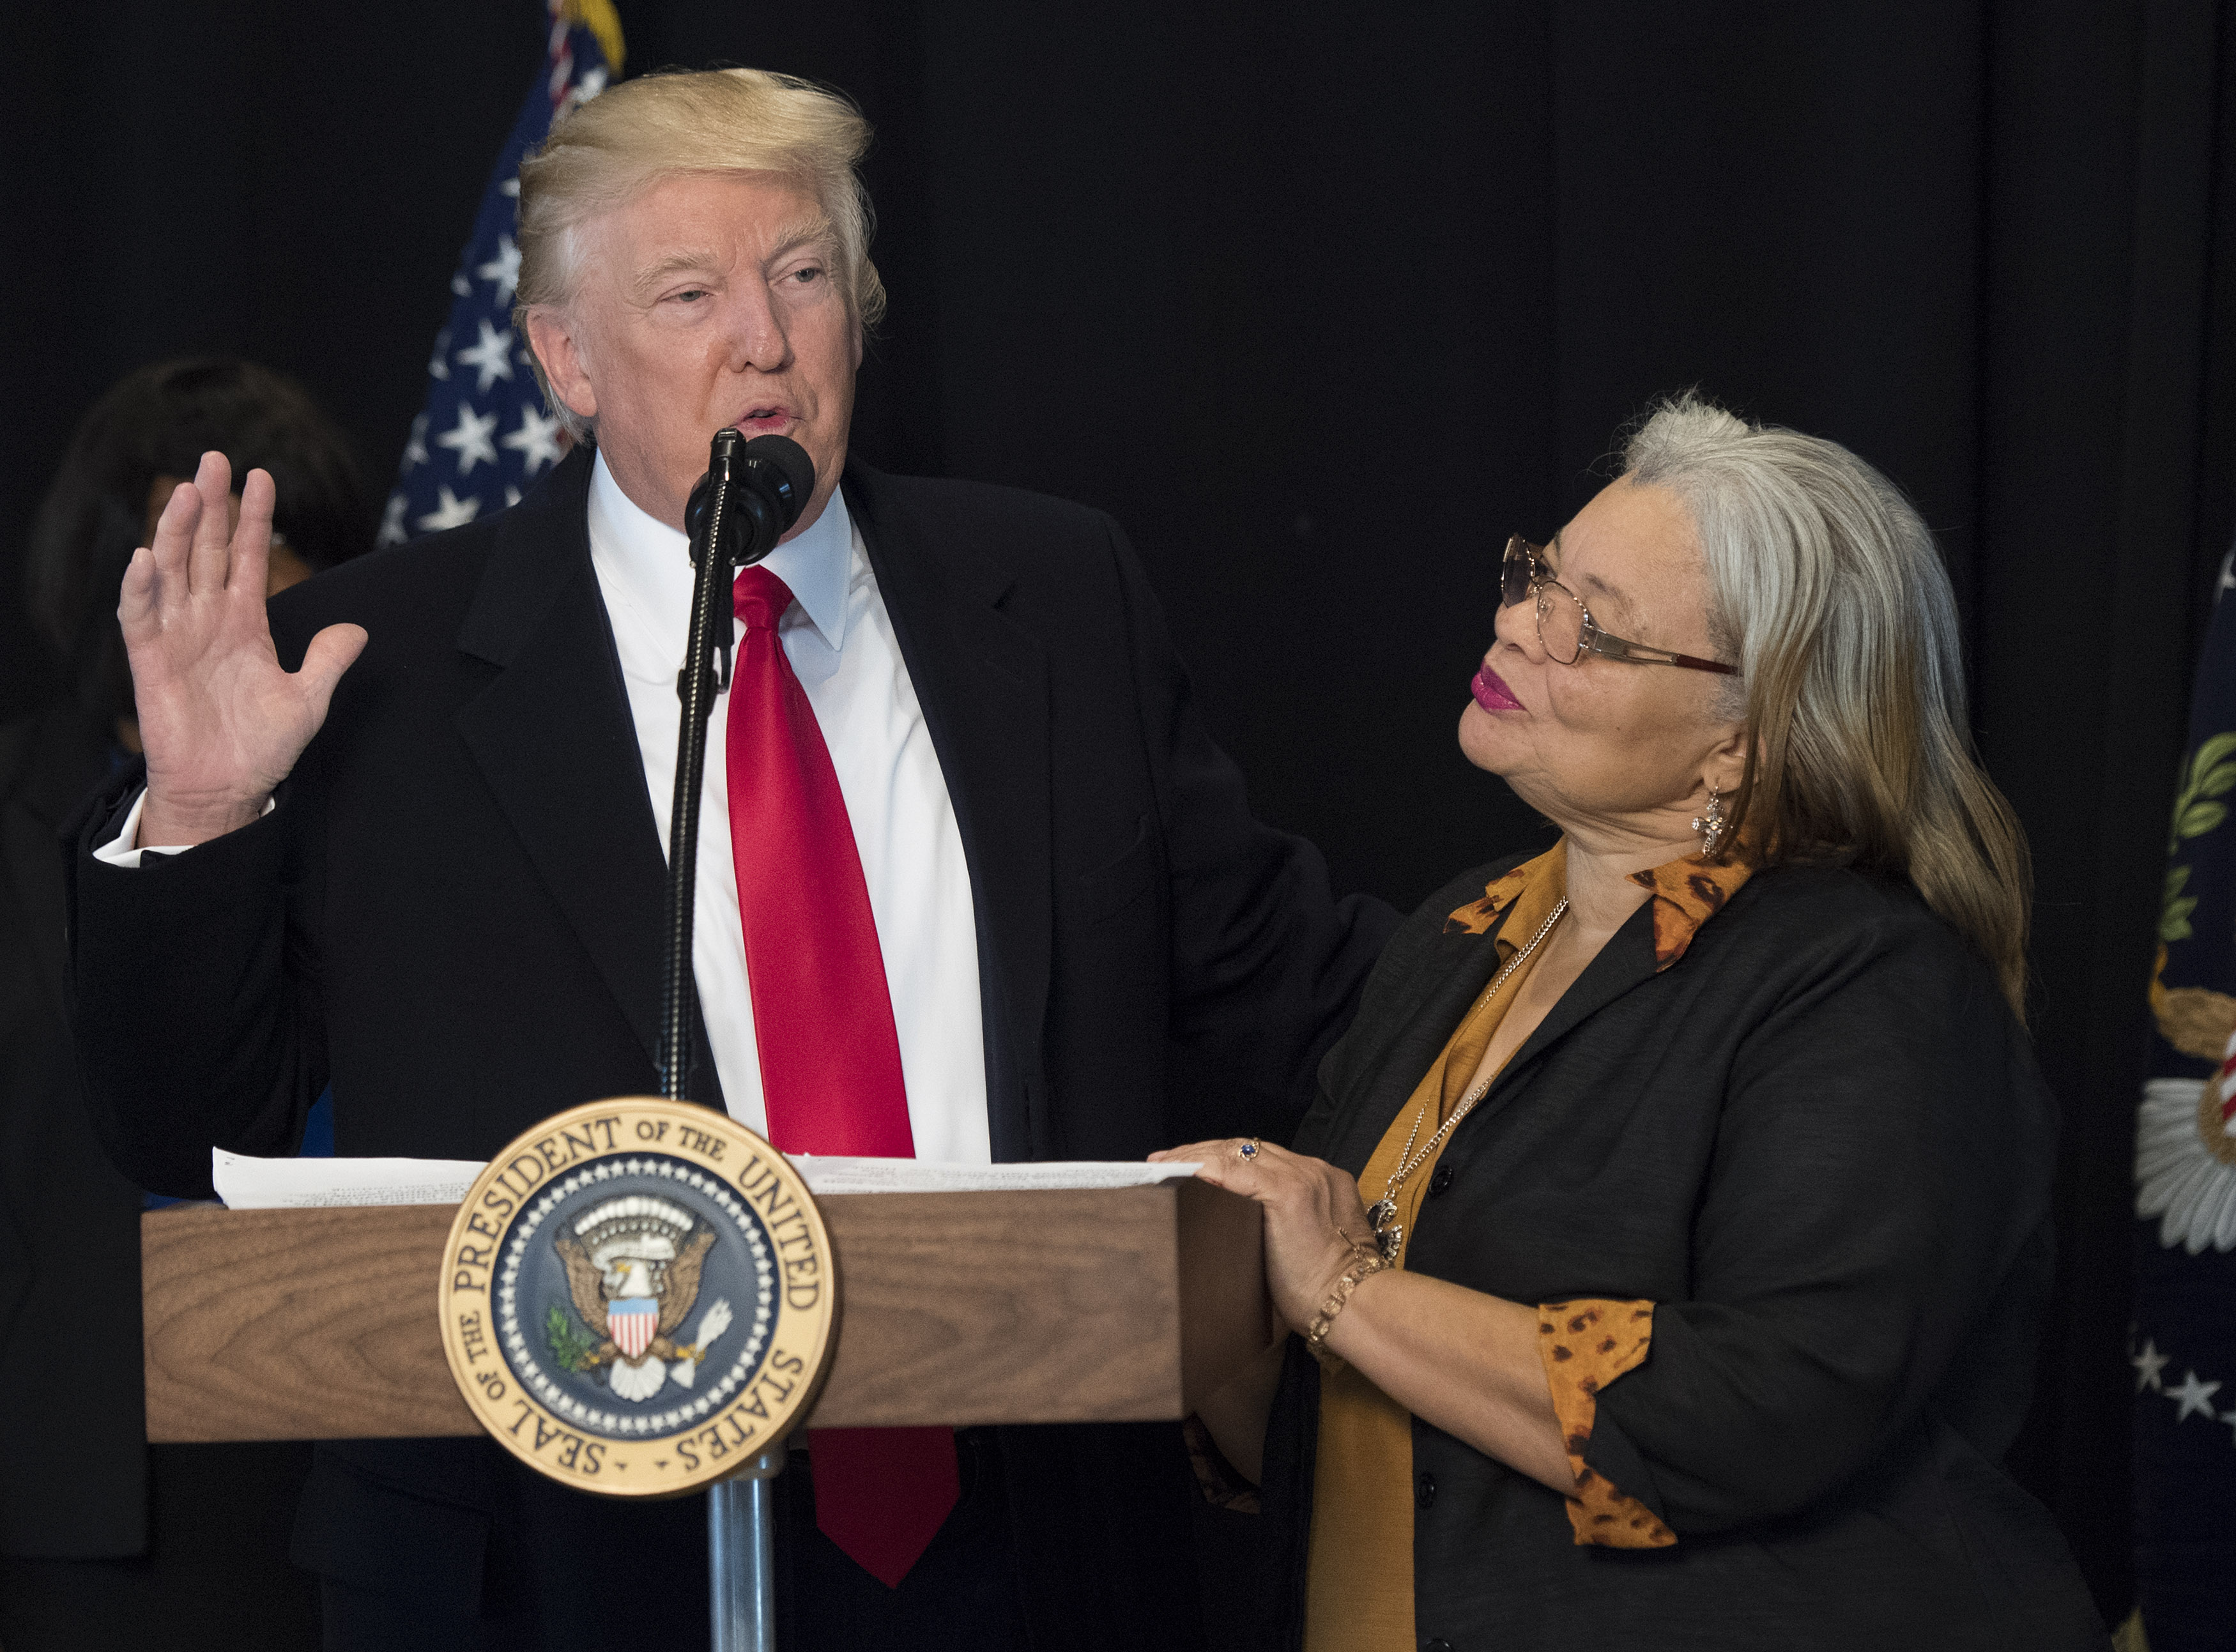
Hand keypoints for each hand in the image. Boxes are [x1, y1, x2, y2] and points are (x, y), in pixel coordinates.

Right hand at [121, 451, 366, 845]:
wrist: (227, 789)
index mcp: (244, 623)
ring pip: (172, 571)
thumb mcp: (307, 699)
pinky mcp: (150, 660)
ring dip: (175, 531)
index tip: (260, 476)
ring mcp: (176, 636)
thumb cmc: (260, 747)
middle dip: (211, 505)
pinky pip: (139, 617)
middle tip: (215, 459)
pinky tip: (146, 557)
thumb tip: (357, 630)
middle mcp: (207, 620)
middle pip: (205, 549)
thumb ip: (328, 661)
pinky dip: (140, 588)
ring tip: (186, 491)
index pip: (245, 558)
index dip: (251, 519)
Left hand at [1153, 1138, 1375, 1334]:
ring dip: (1195, 1155)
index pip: (1260, 1157)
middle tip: (1165, 1161)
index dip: (1221, 1157)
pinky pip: (1234, 1171)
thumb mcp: (1302, 1247)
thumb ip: (1276, 1225)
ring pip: (1236, 1152)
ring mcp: (1303, 1177)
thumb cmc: (1325, 1293)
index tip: (1190, 1165)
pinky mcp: (1288, 1192)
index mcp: (1321, 1181)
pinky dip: (1202, 1167)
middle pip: (1246, 1147)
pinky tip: (1177, 1171)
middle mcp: (1313, 1170)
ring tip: (1162, 1165)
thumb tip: (1231, 1228)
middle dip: (1202, 1150)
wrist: (1352, 1307)